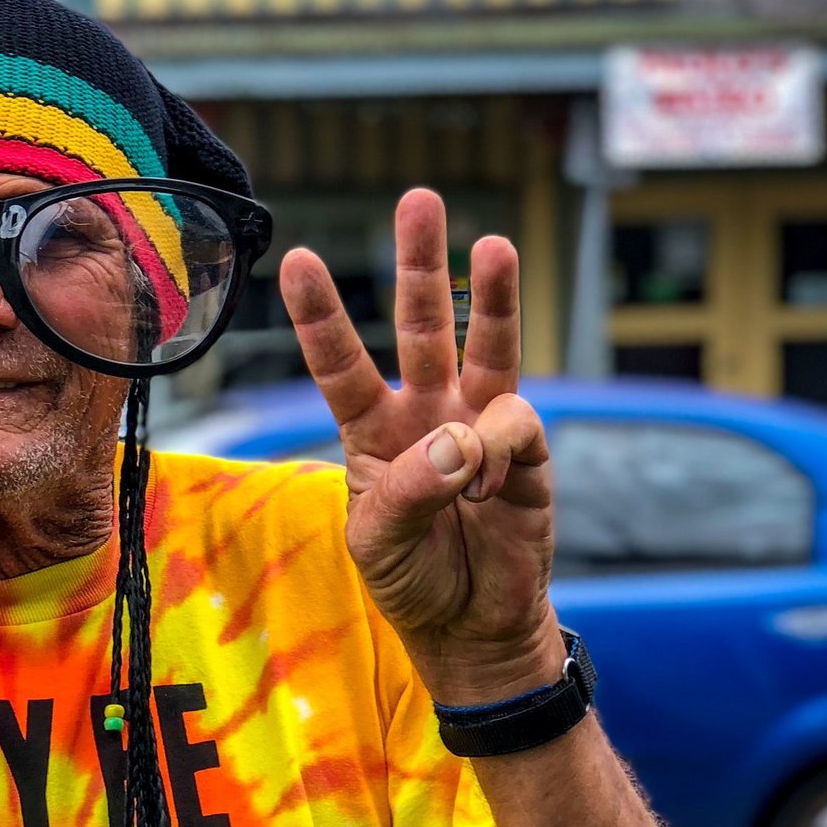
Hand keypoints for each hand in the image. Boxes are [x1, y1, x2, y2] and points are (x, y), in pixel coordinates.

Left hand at [279, 188, 562, 703]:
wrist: (472, 627)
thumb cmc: (411, 580)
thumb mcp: (377, 543)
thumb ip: (405, 491)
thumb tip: (460, 437)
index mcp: (371, 432)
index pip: (341, 364)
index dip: (322, 316)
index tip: (298, 261)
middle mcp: (427, 414)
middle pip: (423, 325)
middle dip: (422, 263)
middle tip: (420, 199)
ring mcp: (481, 427)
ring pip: (486, 346)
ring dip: (491, 296)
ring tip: (492, 245)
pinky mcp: (528, 452)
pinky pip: (516, 423)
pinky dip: (501, 447)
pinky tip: (491, 485)